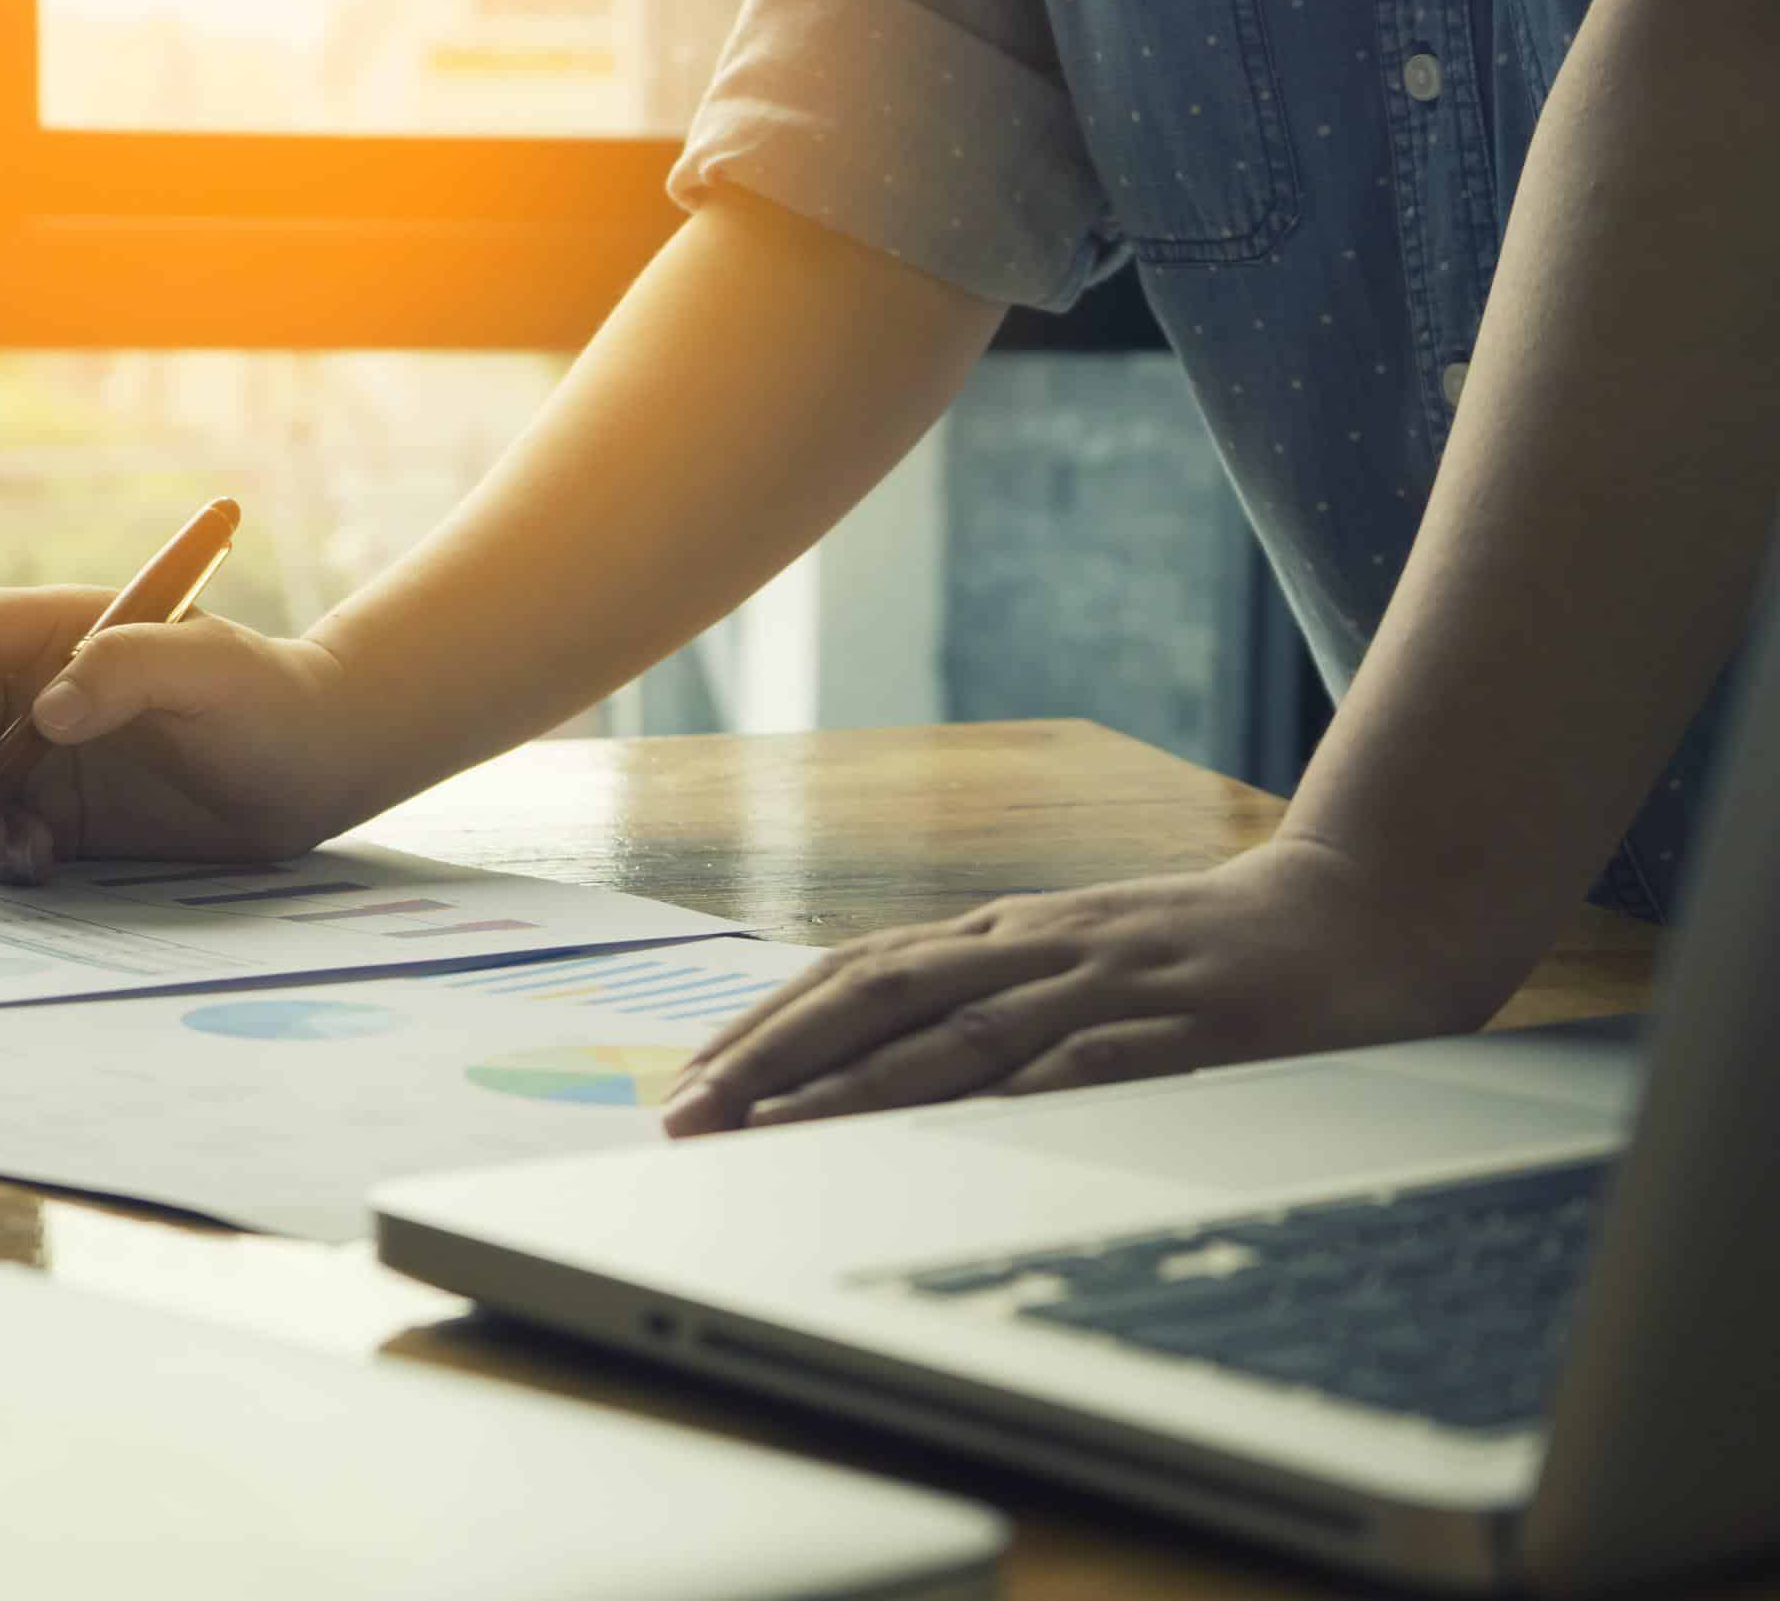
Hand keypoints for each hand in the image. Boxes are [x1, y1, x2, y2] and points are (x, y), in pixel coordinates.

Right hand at [0, 586, 354, 880]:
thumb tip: (49, 711)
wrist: (310, 771)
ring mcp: (33, 757)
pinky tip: (44, 865)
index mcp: (54, 630)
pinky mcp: (50, 818)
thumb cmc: (270, 699)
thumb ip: (134, 666)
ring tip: (31, 853)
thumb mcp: (216, 670)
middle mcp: (27, 689)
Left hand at [659, 839, 1497, 1135]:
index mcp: (1004, 937)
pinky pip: (1077, 1069)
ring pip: (953, 1036)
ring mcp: (1105, 984)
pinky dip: (997, 1100)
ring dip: (848, 1087)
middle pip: (873, 996)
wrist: (1362, 912)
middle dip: (768, 1058)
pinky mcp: (1180, 1029)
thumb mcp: (1078, 962)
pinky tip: (936, 1135)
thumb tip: (874, 1055)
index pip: (854, 974)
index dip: (764, 1026)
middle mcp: (1034, 949)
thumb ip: (990, 1001)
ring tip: (763, 1132)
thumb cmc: (1204, 954)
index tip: (689, 1080)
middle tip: (684, 1115)